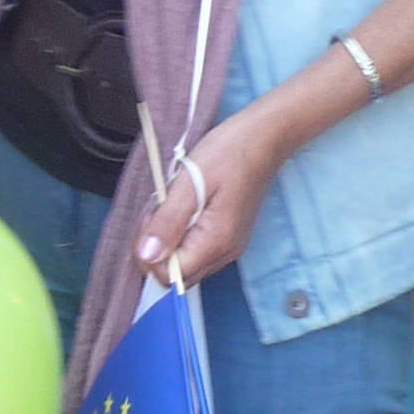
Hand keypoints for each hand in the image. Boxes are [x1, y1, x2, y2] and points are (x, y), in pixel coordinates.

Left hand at [135, 106, 288, 286]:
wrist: (266, 137)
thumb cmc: (230, 152)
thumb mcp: (189, 182)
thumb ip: (168, 222)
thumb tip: (147, 256)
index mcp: (215, 242)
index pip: (168, 277)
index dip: (149, 252)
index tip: (153, 217)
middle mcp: (225, 253)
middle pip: (176, 276)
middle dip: (157, 250)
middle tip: (159, 211)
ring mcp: (229, 247)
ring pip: (185, 265)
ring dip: (169, 241)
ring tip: (173, 206)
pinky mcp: (229, 238)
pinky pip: (197, 251)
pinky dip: (183, 236)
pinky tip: (186, 209)